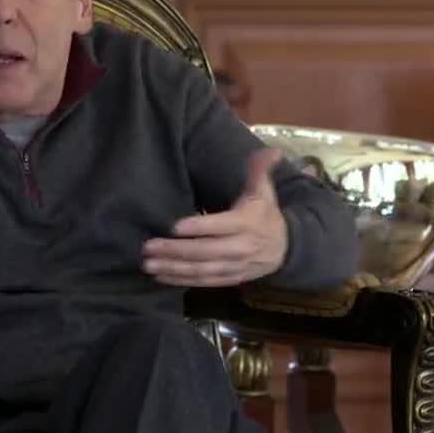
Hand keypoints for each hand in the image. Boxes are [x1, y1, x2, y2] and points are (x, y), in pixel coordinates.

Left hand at [143, 148, 287, 286]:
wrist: (285, 250)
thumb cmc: (266, 215)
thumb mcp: (264, 192)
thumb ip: (259, 170)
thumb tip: (272, 150)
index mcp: (247, 223)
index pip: (221, 226)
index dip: (199, 227)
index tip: (175, 226)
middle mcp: (240, 247)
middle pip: (206, 251)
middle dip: (176, 250)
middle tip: (149, 246)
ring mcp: (233, 267)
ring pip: (201, 270)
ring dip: (174, 268)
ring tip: (148, 264)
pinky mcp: (228, 279)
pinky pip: (203, 282)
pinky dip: (181, 281)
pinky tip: (160, 276)